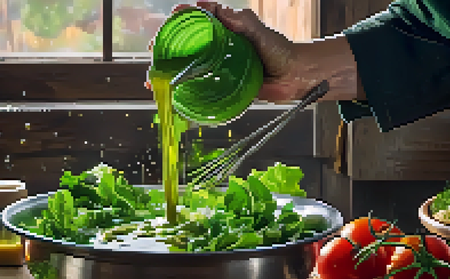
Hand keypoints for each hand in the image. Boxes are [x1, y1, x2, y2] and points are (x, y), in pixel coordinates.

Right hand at [146, 1, 303, 101]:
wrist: (295, 78)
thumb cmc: (281, 51)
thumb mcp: (261, 32)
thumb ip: (243, 22)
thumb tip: (219, 10)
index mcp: (225, 30)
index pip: (198, 20)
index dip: (181, 18)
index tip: (171, 18)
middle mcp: (218, 48)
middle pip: (186, 46)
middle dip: (166, 48)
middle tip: (154, 53)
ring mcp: (218, 68)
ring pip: (188, 68)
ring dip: (168, 73)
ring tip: (153, 79)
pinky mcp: (221, 87)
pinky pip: (199, 89)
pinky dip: (183, 93)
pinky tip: (170, 97)